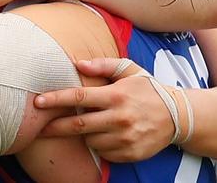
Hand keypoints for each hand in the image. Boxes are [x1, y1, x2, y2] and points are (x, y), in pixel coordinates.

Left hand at [34, 58, 174, 161]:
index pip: (78, 98)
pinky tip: (104, 135)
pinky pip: (104, 153)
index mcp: (115, 95)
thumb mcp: (128, 69)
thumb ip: (102, 64)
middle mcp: (119, 118)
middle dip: (55, 126)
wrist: (179, 116)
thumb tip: (77, 63)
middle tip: (39, 126)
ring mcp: (125, 138)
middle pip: (78, 125)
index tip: (37, 102)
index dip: (55, 100)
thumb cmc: (147, 88)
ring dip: (83, 134)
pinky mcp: (131, 154)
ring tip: (88, 124)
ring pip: (90, 140)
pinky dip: (99, 145)